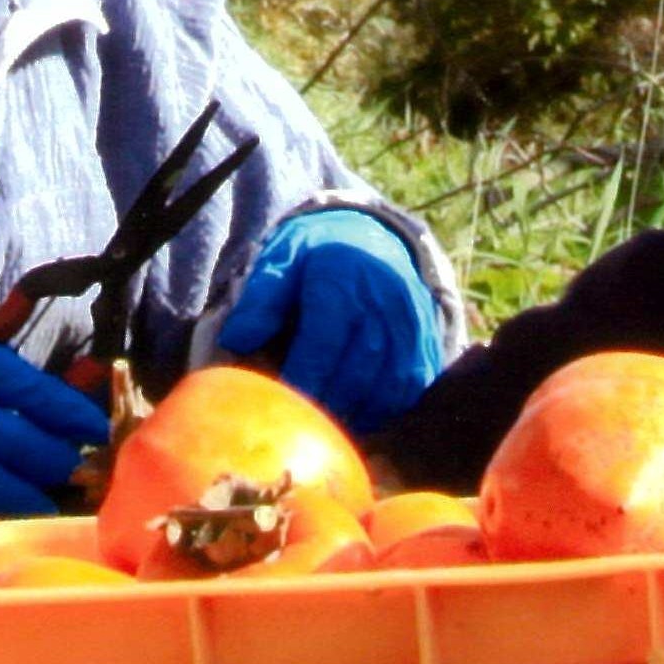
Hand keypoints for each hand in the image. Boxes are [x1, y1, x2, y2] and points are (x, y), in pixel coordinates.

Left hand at [213, 211, 448, 429]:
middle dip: (323, 406)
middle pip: (354, 375)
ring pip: (385, 390)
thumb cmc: (317, 255)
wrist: (372, 236)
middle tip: (298, 425)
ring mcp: (412, 326)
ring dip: (354, 415)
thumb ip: (260, 299)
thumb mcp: (281, 258)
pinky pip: (408, 391)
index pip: (320, 345)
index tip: (279, 405)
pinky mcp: (427, 344)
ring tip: (325, 427)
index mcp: (343, 280)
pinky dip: (382, 411)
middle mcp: (384, 304)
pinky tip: (356, 417)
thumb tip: (236, 340)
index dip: (299, 381)